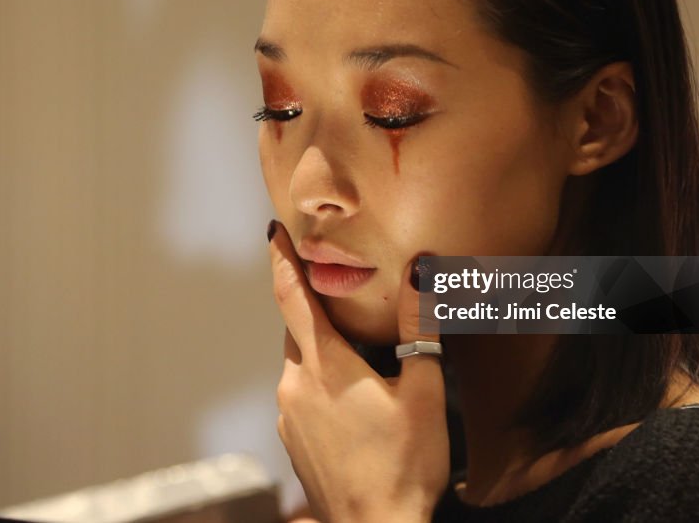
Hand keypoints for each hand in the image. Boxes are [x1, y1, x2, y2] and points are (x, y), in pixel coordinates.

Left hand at [269, 221, 448, 522]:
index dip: (281, 260)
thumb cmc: (404, 465)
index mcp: (324, 366)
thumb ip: (420, 326)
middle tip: (337, 293)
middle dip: (313, 308)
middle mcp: (295, 386)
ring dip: (321, 350)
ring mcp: (289, 417)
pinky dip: (320, 382)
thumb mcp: (424, 392)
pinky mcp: (293, 440)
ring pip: (300, 364)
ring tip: (359, 355)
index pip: (291, 298)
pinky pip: (301, 394)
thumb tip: (421, 271)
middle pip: (297, 330)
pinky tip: (352, 400)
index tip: (273, 232)